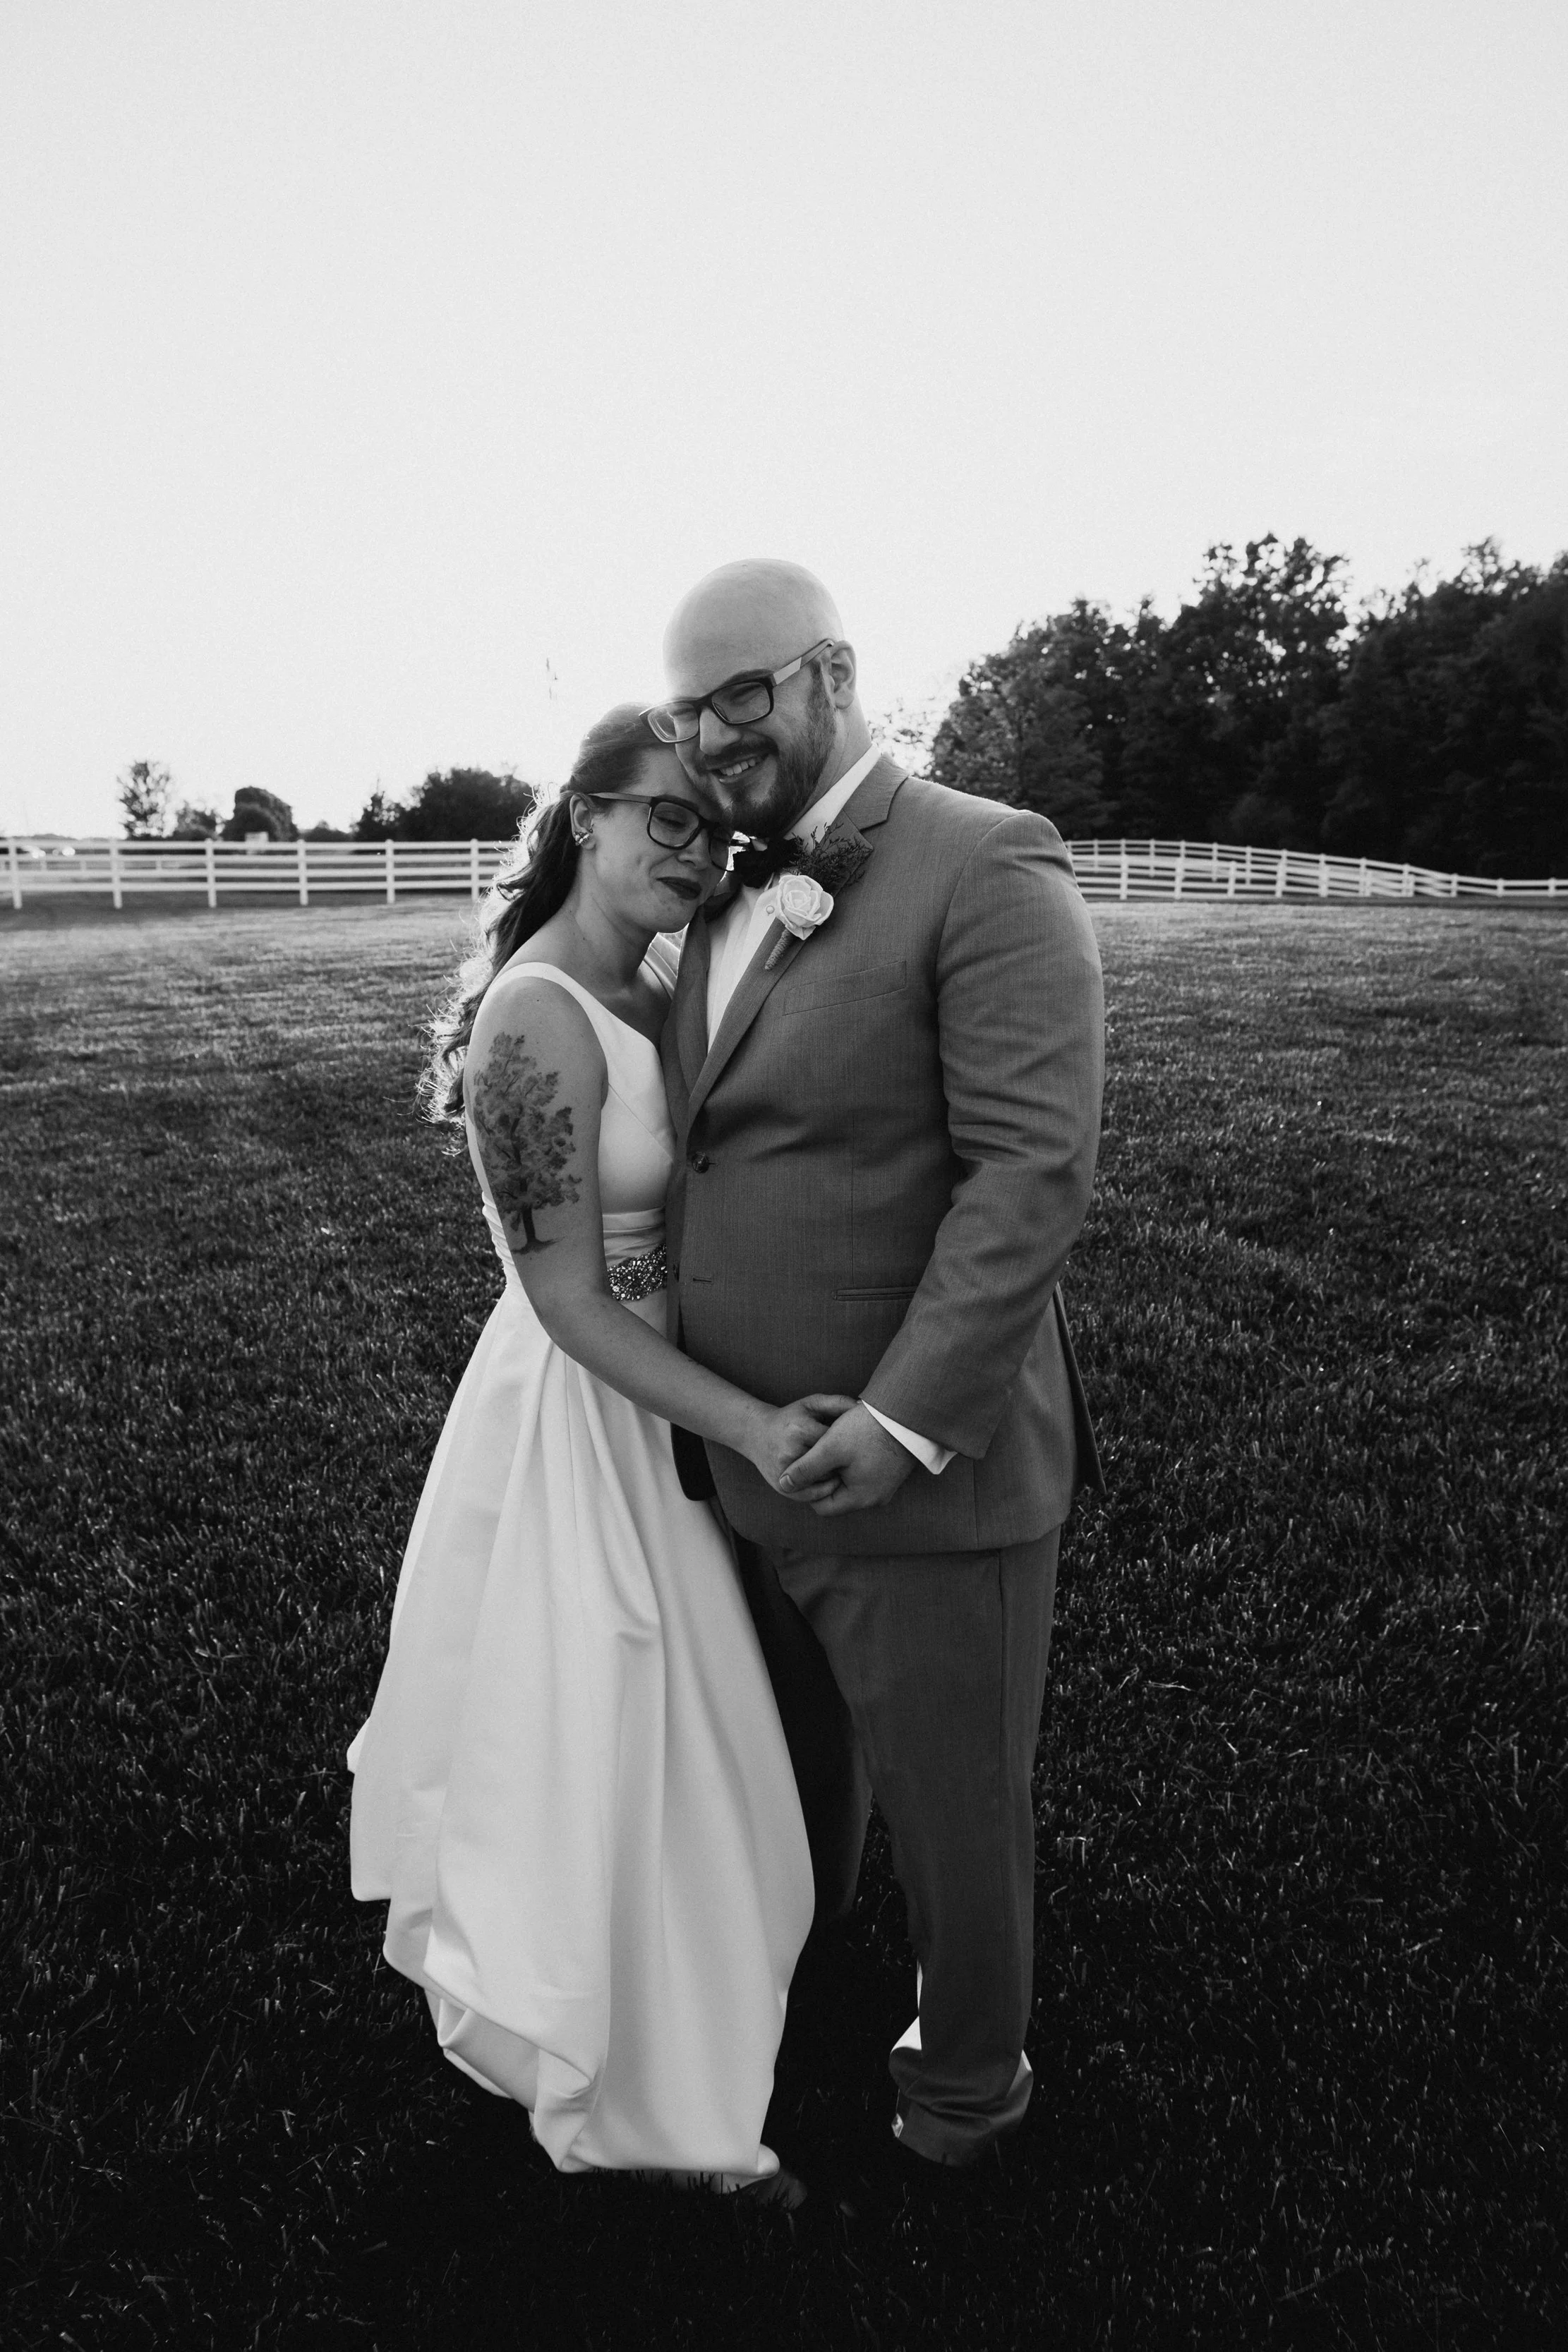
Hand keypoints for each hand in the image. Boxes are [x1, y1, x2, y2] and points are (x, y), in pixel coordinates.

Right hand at [747, 1394, 858, 1500]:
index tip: (859, 1446)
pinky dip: (823, 1492)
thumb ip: (838, 1403)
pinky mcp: (781, 1486)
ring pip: (822, 1482)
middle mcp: (791, 1452)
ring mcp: (785, 1472)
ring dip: (837, 1480)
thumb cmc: (791, 1417)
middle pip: (831, 1465)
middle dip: (846, 1465)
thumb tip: (863, 1409)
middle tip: (858, 1463)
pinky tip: (831, 1484)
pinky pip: (810, 1496)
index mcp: (801, 1430)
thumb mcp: (811, 1404)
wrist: (756, 1433)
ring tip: (846, 1474)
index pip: (836, 1443)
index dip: (851, 1446)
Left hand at [777, 1402, 916, 1515]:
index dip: (809, 1487)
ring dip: (840, 1466)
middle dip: (825, 1475)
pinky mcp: (891, 1473)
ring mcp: (885, 1486)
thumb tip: (784, 1484)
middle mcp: (875, 1498)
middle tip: (820, 1451)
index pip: (822, 1506)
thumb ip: (805, 1468)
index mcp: (860, 1498)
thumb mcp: (830, 1447)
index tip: (808, 1463)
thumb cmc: (867, 1429)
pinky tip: (852, 1441)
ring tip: (836, 1443)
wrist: (907, 1413)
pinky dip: (854, 1461)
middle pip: (837, 1494)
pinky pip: (864, 1474)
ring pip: (850, 1482)